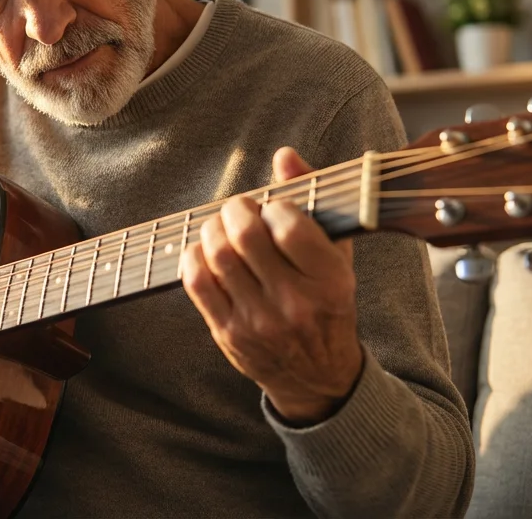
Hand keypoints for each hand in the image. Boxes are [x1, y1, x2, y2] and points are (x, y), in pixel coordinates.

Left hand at [180, 147, 362, 425]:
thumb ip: (315, 200)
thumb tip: (285, 155)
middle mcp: (295, 303)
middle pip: (245, 236)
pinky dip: (194, 256)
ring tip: (222, 226)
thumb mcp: (336, 256)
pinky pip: (196, 282)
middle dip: (235, 209)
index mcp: (330, 280)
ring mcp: (259, 321)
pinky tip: (206, 250)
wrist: (318, 375)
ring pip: (217, 255)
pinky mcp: (229, 333)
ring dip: (212, 228)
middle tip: (239, 208)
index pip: (290, 226)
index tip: (273, 207)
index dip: (274, 206)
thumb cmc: (326, 303)